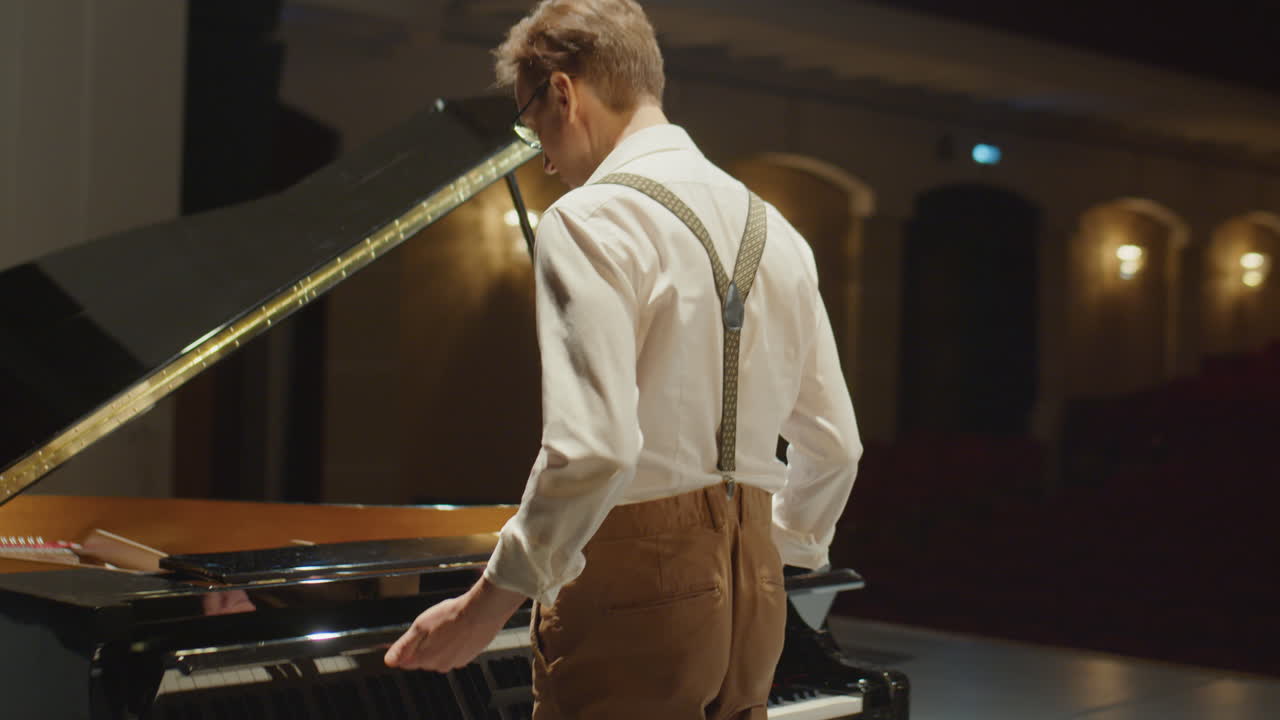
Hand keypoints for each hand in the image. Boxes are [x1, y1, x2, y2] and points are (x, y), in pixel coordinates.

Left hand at [384, 577, 525, 671]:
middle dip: (424, 644)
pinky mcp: (470, 656)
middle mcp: (439, 665)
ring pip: (440, 655)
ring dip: (441, 643)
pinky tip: (459, 628)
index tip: (412, 636)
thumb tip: (389, 660)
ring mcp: (456, 662)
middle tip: (433, 626)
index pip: (406, 662)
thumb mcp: (420, 626)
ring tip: (448, 625)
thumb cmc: (453, 615)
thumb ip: (403, 646)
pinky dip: (455, 642)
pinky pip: (456, 652)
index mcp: (424, 659)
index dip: (406, 648)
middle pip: (423, 659)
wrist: (483, 610)